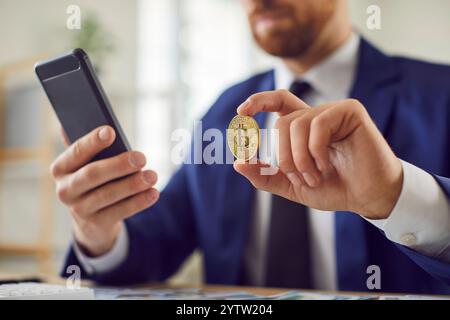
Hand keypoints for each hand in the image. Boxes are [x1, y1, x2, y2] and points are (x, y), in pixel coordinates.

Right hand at [51, 126, 158, 255]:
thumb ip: (87, 146)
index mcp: (61, 168)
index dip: (92, 142)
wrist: (92, 220)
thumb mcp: (87, 164)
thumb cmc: (94, 180)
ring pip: (108, 195)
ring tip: (152, 176)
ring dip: (132, 185)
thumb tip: (74, 122)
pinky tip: (153, 193)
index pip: (76, 152)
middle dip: (118, 165)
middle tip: (141, 158)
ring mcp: (79, 209)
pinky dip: (138, 202)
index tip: (110, 131)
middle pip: (92, 175)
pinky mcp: (97, 224)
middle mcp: (65, 189)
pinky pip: (120, 212)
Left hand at [234, 90, 402, 218]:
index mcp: (304, 128)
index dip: (258, 102)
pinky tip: (327, 166)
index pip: (278, 103)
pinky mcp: (350, 111)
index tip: (241, 111)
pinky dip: (316, 151)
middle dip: (285, 157)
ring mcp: (333, 111)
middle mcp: (316, 116)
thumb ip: (266, 175)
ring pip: (296, 124)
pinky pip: (317, 125)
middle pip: (282, 123)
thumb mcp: (292, 185)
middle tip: (301, 179)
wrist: (367, 197)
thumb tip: (238, 162)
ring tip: (316, 176)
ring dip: (300, 159)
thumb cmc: (335, 188)